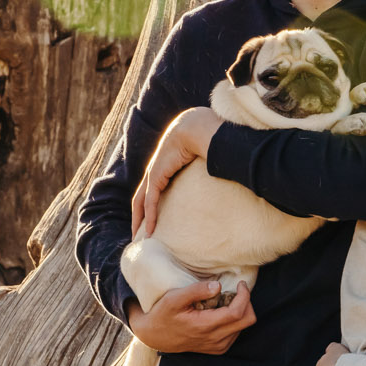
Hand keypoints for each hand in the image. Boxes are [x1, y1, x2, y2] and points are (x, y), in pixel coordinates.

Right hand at [128, 278, 253, 354]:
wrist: (155, 336)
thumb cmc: (163, 314)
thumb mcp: (174, 298)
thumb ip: (196, 290)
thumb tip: (218, 286)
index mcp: (205, 326)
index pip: (237, 312)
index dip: (244, 295)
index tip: (240, 283)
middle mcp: (215, 339)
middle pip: (247, 320)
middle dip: (246, 302)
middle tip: (236, 291)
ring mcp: (218, 346)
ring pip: (243, 326)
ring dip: (240, 311)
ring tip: (224, 301)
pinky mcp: (218, 349)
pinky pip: (236, 333)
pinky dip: (234, 320)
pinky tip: (221, 312)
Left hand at [132, 108, 223, 237]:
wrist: (195, 127)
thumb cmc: (203, 138)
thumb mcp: (201, 157)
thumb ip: (207, 166)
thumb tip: (226, 172)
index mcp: (164, 165)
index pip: (151, 189)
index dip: (149, 204)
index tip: (152, 220)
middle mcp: (155, 171)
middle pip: (141, 198)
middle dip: (139, 217)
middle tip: (139, 235)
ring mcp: (153, 174)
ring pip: (141, 203)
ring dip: (140, 221)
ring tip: (141, 238)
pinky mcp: (156, 177)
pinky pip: (150, 202)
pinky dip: (149, 217)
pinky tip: (150, 230)